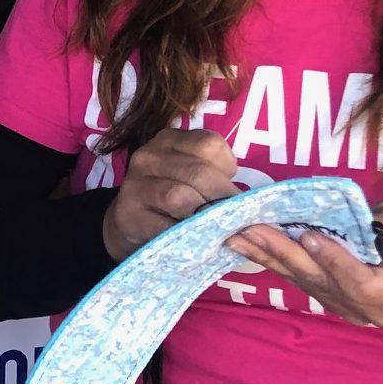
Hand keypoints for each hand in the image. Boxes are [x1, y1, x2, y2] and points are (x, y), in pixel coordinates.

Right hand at [102, 128, 240, 260]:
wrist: (127, 224)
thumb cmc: (169, 201)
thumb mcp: (189, 177)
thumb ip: (215, 179)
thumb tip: (255, 207)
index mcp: (169, 140)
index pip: (209, 143)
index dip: (228, 168)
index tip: (232, 189)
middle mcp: (149, 156)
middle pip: (198, 173)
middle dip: (225, 200)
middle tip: (242, 222)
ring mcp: (135, 184)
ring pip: (180, 196)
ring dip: (206, 217)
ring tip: (221, 231)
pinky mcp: (128, 214)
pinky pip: (164, 225)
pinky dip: (186, 235)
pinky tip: (198, 243)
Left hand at [226, 195, 382, 328]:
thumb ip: (375, 229)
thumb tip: (327, 228)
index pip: (362, 285)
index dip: (334, 262)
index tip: (309, 234)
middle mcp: (375, 310)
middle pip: (324, 283)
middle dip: (285, 254)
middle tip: (252, 231)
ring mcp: (351, 310)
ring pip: (305, 282)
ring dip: (269, 258)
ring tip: (237, 238)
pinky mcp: (332, 300)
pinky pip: (301, 280)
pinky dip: (274, 261)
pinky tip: (248, 246)